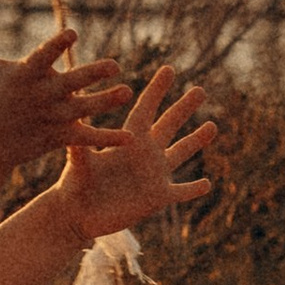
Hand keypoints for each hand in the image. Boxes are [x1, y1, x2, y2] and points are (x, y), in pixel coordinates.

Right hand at [0, 15, 129, 182]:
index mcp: (23, 75)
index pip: (42, 56)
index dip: (56, 45)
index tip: (72, 33)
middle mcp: (39, 96)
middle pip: (68, 83)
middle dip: (90, 74)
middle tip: (114, 65)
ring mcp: (49, 118)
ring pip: (82, 109)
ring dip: (105, 102)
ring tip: (127, 92)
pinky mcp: (56, 137)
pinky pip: (84, 137)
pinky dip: (106, 137)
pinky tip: (129, 136)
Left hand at [59, 63, 218, 237]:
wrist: (77, 215)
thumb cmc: (73, 186)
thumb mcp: (78, 165)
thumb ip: (80, 150)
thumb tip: (72, 130)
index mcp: (127, 140)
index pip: (146, 109)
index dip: (157, 90)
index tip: (169, 68)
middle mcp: (144, 153)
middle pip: (169, 125)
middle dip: (184, 107)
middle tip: (201, 90)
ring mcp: (153, 175)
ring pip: (181, 153)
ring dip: (197, 140)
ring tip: (213, 126)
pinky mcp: (156, 198)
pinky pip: (180, 192)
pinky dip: (193, 188)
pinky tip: (208, 183)